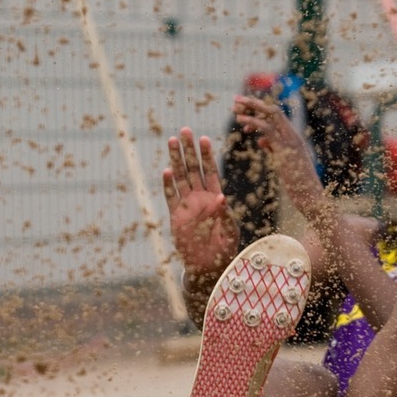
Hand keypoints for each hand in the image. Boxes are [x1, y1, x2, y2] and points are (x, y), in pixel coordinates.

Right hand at [162, 127, 237, 276]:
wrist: (208, 266)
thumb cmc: (224, 248)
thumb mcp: (230, 231)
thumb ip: (225, 215)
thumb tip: (221, 197)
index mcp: (215, 197)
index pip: (210, 171)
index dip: (207, 155)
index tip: (204, 138)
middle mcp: (200, 198)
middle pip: (193, 168)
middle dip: (189, 149)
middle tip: (185, 130)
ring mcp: (187, 206)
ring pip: (180, 177)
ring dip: (176, 159)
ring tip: (172, 141)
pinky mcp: (176, 217)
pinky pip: (170, 197)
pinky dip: (168, 185)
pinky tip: (166, 171)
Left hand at [231, 95, 329, 224]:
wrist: (312, 198)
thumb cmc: (299, 186)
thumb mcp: (284, 164)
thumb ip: (274, 149)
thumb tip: (262, 141)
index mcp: (294, 138)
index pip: (277, 117)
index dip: (260, 111)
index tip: (243, 111)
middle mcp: (294, 136)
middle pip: (273, 110)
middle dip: (254, 103)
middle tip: (236, 100)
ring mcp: (291, 141)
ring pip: (271, 114)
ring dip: (251, 108)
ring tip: (235, 107)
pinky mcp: (285, 149)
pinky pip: (267, 129)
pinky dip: (253, 122)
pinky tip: (241, 121)